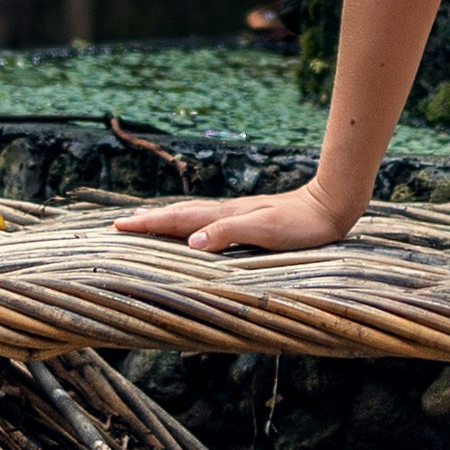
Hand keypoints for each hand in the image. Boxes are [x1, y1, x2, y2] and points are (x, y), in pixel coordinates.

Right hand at [115, 176, 362, 255]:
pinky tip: (192, 230)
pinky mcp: (248, 220)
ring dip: (167, 221)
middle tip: (120, 225)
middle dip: (149, 220)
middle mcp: (226, 214)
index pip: (178, 219)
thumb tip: (192, 242)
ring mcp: (237, 215)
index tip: (119, 226)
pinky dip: (190, 224)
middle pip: (180, 215)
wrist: (330, 207)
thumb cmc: (301, 225)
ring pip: (193, 217)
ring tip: (146, 223)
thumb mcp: (266, 231)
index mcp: (225, 216)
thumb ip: (229, 233)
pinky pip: (208, 222)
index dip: (149, 224)